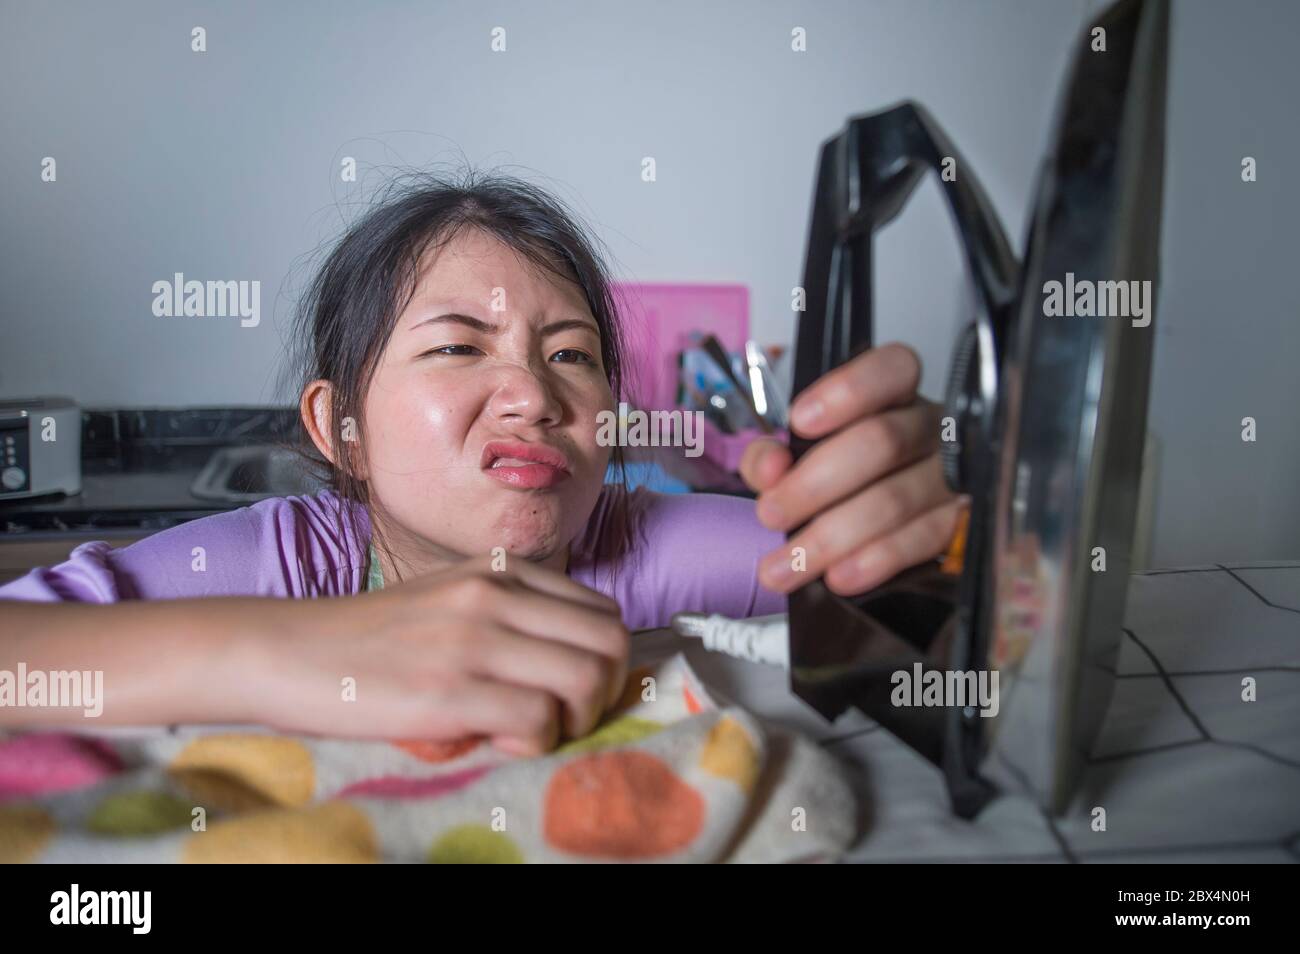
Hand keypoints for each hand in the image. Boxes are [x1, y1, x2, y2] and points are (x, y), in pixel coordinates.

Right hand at [253, 556, 629, 756]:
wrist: (285, 650)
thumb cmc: (369, 639)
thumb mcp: (450, 600)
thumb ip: (510, 616)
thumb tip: (570, 664)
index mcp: (502, 571)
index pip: (603, 613)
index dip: (605, 663)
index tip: (573, 694)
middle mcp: (496, 594)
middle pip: (611, 643)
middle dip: (605, 694)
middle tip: (565, 720)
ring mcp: (474, 638)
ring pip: (588, 679)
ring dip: (576, 721)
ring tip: (533, 733)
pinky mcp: (450, 688)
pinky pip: (538, 719)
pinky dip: (534, 742)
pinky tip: (497, 741)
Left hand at [740, 342, 965, 596]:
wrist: (900, 527)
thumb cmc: (850, 479)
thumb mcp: (804, 455)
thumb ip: (774, 455)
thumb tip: (769, 468)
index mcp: (896, 397)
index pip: (890, 371)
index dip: (845, 392)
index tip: (799, 421)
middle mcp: (931, 429)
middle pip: (881, 442)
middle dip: (814, 483)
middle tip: (771, 514)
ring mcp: (954, 477)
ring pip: (895, 500)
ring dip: (829, 537)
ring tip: (784, 567)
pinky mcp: (963, 525)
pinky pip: (922, 540)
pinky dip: (875, 560)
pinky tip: (839, 576)